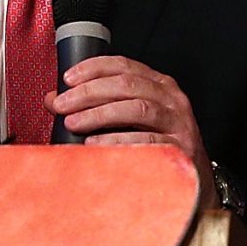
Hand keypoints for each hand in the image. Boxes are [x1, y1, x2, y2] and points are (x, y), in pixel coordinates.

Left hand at [52, 53, 211, 192]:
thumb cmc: (158, 145)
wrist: (193, 180)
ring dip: (100, 114)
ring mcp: (178, 123)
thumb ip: (96, 105)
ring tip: (74, 123)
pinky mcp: (180, 149)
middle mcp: (172, 99)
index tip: (68, 79)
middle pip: (127, 85)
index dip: (93, 68)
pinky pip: (146, 142)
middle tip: (63, 105)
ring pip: (137, 108)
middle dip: (89, 93)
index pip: (124, 66)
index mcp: (159, 84)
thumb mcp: (130, 119)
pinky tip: (95, 145)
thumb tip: (53, 100)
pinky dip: (117, 141)